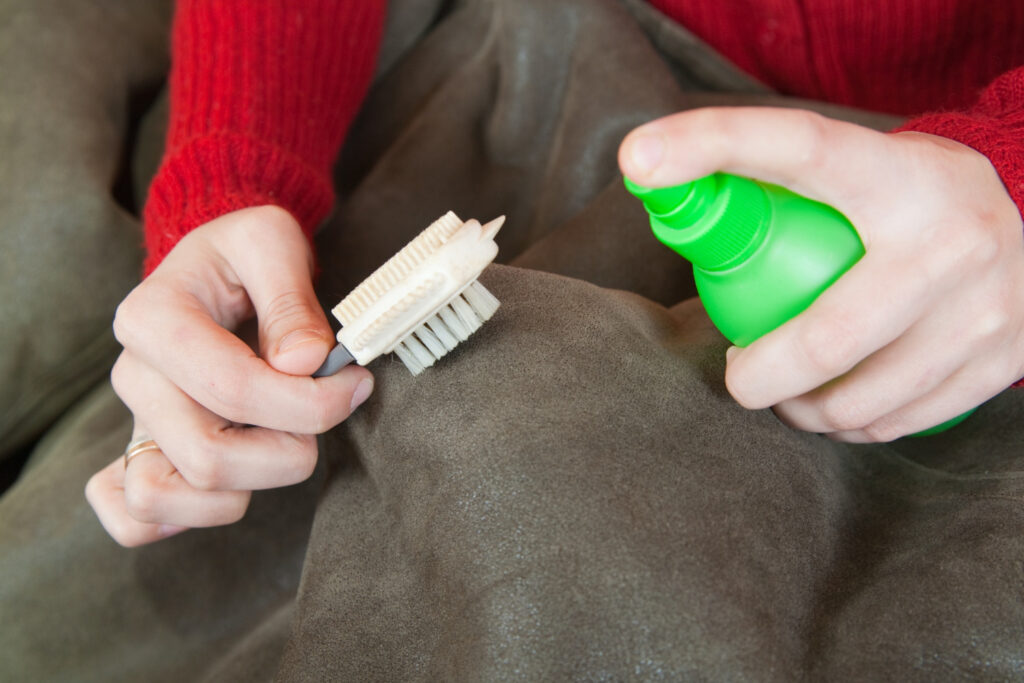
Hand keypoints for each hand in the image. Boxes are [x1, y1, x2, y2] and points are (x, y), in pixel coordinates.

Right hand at [86, 206, 372, 545]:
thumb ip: (290, 298)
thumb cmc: (246, 252)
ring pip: (163, 497)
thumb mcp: (272, 242)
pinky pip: (131, 515)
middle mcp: (134, 374)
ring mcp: (135, 418)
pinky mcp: (143, 450)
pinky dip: (178, 519)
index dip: (309, 401)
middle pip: (206, 457)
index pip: (233, 389)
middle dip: (290, 451)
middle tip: (327, 413)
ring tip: (282, 447)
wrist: (220, 263)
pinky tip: (232, 488)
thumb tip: (304, 361)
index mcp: (153, 318)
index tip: (354, 384)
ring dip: (243, 491)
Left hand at [619, 107, 1023, 440]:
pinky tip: (841, 406)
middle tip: (739, 376)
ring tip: (788, 395)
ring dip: (803, 411)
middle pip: (827, 339)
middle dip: (759, 377)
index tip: (640, 157)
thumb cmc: (906, 205)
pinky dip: (854, 425)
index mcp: (896, 175)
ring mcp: (985, 306)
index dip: (713, 144)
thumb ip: (783, 186)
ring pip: (859, 400)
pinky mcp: (1005, 360)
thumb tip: (668, 199)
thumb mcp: (861, 171)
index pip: (796, 147)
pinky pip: (900, 421)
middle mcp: (950, 238)